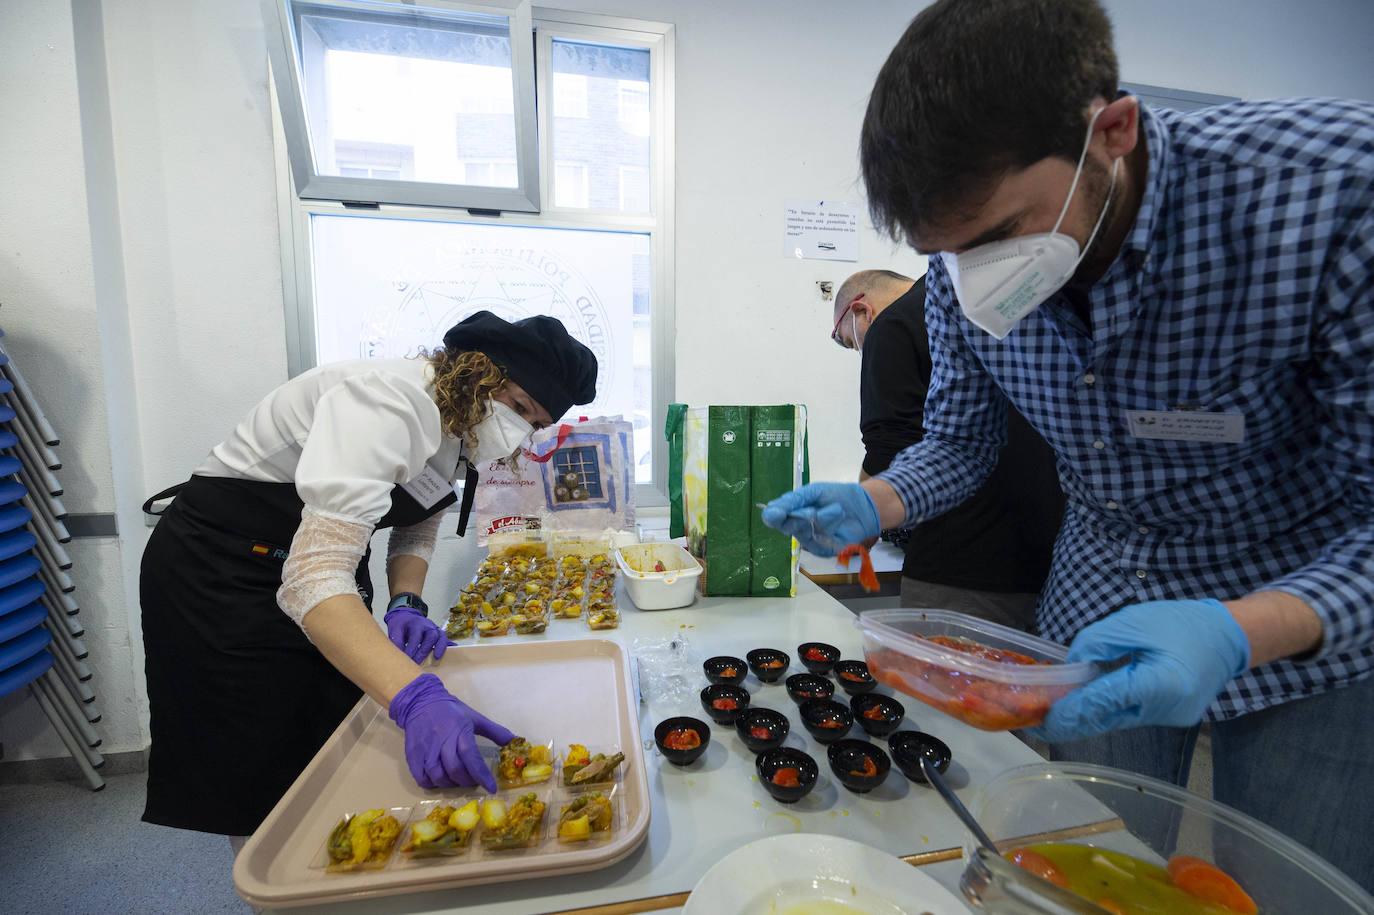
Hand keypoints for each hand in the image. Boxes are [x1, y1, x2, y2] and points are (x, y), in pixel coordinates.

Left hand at [384, 604, 453, 663]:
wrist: (406, 617)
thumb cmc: (401, 625)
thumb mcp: (394, 630)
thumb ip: (396, 642)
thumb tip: (399, 656)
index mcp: (416, 623)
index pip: (415, 637)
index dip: (411, 650)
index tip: (406, 660)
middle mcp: (427, 625)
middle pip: (431, 636)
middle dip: (424, 651)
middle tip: (417, 662)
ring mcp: (435, 628)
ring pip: (441, 636)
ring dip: (440, 647)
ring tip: (436, 658)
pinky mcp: (439, 633)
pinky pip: (446, 639)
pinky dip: (449, 645)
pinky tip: (451, 653)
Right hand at [388, 673, 514, 790]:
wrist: (421, 702)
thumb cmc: (451, 711)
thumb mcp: (475, 717)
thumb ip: (495, 731)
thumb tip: (514, 740)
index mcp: (459, 731)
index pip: (471, 757)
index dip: (482, 775)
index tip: (491, 788)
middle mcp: (442, 741)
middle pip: (454, 769)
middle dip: (467, 781)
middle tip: (474, 782)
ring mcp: (425, 749)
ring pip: (438, 776)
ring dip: (451, 784)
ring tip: (458, 781)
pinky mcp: (413, 755)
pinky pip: (421, 777)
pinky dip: (432, 784)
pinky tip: (441, 780)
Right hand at [760, 483, 880, 555]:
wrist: (862, 504)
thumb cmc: (835, 497)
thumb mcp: (812, 492)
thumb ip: (792, 501)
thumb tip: (768, 510)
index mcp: (791, 515)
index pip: (775, 519)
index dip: (774, 517)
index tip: (775, 513)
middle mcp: (798, 530)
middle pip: (789, 527)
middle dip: (802, 514)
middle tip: (813, 507)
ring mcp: (811, 542)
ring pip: (807, 531)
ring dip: (822, 516)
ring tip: (836, 509)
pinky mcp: (825, 550)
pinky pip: (821, 539)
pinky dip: (830, 523)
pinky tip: (838, 516)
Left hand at [1027, 599, 1250, 742]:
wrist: (1230, 637)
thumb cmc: (1183, 623)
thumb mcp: (1132, 622)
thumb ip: (1096, 643)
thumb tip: (1071, 665)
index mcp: (1158, 684)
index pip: (1103, 702)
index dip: (1069, 710)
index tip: (1043, 719)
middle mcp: (1164, 708)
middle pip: (1106, 719)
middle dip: (1070, 722)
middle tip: (1036, 724)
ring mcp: (1170, 717)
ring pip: (1116, 720)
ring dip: (1086, 715)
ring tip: (1051, 712)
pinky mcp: (1171, 717)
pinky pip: (1130, 715)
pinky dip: (1106, 710)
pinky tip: (1084, 704)